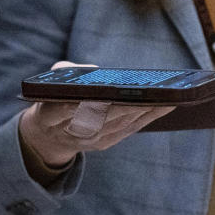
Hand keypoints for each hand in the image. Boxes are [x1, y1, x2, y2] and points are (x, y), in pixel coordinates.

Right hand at [19, 61, 173, 167]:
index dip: (76, 105)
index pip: (59, 111)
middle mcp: (70, 132)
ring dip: (144, 110)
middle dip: (125, 105)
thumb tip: (96, 71)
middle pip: (100, 118)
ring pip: (119, 124)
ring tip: (166, 95)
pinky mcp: (104, 143)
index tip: (92, 95)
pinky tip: (164, 105)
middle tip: (148, 92)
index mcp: (48, 116)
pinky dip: (147, 117)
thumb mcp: (50, 82)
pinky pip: (129, 129)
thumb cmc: (51, 98)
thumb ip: (67, 72)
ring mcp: (89, 140)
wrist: (48, 136)